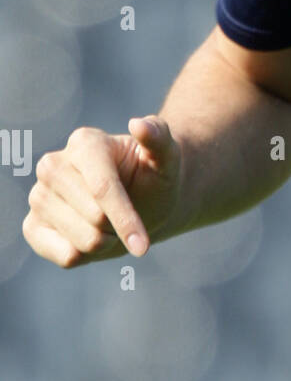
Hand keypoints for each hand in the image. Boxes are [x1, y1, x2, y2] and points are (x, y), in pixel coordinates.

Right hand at [22, 118, 182, 267]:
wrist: (143, 200)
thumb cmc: (154, 176)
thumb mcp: (168, 157)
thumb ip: (160, 137)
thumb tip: (138, 124)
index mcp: (84, 142)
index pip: (103, 188)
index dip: (125, 218)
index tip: (143, 246)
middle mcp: (53, 166)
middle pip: (94, 217)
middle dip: (119, 226)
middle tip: (126, 214)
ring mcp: (39, 195)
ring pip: (81, 241)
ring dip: (106, 241)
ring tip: (109, 223)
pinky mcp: (32, 226)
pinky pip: (64, 256)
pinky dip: (86, 255)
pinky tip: (90, 236)